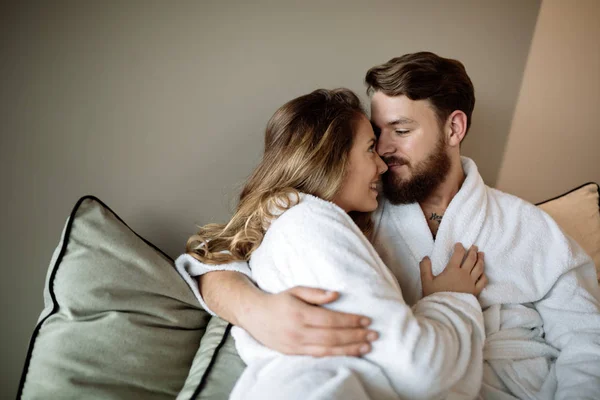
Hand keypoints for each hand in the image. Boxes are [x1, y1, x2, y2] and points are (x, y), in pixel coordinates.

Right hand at [238, 286, 378, 356]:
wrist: (254, 315)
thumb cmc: (278, 300)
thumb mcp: (295, 290)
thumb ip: (316, 293)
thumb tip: (336, 294)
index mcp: (300, 313)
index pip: (331, 319)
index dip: (350, 321)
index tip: (366, 320)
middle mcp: (298, 331)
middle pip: (332, 336)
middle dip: (355, 336)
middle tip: (374, 335)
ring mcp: (295, 344)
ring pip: (327, 350)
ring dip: (349, 349)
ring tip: (367, 347)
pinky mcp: (293, 353)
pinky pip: (318, 356)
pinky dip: (336, 355)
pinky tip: (349, 353)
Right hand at [420, 243, 486, 296]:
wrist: (446, 311)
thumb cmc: (435, 296)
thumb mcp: (426, 281)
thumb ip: (425, 267)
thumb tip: (426, 257)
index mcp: (452, 270)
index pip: (458, 254)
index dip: (459, 247)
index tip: (459, 244)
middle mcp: (464, 274)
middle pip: (471, 259)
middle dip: (473, 251)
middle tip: (474, 246)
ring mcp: (471, 283)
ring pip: (479, 268)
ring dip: (481, 259)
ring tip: (481, 254)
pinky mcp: (475, 292)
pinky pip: (483, 281)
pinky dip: (483, 275)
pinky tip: (483, 273)